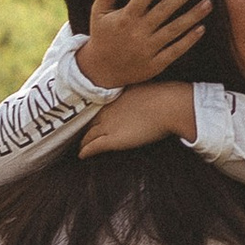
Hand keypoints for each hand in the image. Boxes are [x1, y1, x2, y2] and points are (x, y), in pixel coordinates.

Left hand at [79, 80, 194, 157]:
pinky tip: (81, 155)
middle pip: (89, 120)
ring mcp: (108, 125)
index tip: (88, 118)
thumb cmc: (164, 96)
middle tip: (78, 134)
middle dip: (83, 127)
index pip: (97, 107)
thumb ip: (137, 93)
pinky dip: (85, 151)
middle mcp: (107, 110)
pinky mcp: (112, 140)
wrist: (167, 106)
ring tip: (79, 146)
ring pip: (88, 135)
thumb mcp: (145, 89)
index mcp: (114, 96)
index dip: (92, 115)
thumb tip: (141, 95)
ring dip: (82, 141)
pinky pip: (93, 147)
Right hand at [81, 0, 207, 88]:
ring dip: (193, 16)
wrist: (100, 71)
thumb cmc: (102, 36)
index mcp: (125, 17)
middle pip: (165, 9)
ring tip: (208, 3)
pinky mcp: (155, 64)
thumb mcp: (97, 12)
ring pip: (174, 29)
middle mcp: (137, 32)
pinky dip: (189, 40)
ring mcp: (147, 49)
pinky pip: (175, 50)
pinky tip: (201, 28)